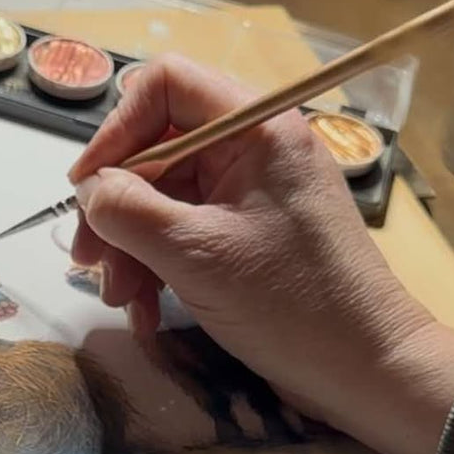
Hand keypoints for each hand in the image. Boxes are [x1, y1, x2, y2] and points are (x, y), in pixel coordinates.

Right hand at [69, 54, 453, 453]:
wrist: (368, 367)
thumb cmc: (291, 303)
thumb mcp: (195, 254)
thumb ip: (128, 211)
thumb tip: (89, 190)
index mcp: (256, 128)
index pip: (165, 86)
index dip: (116, 131)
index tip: (86, 188)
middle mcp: (256, 147)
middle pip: (158, 149)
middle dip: (117, 206)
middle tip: (87, 260)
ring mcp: (255, 192)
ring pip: (167, 197)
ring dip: (132, 246)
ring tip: (123, 300)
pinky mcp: (253, 234)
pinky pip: (188, 231)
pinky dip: (159, 266)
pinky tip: (148, 311)